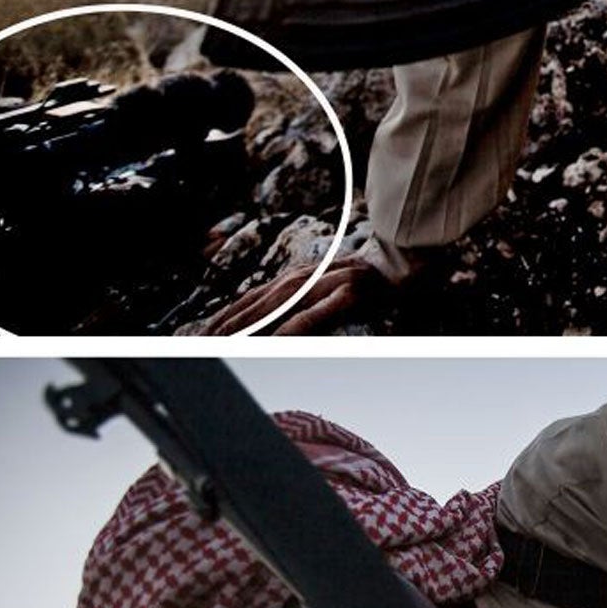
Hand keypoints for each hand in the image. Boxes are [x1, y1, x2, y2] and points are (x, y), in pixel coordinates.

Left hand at [198, 254, 392, 335]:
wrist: (405, 264)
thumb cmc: (366, 282)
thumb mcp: (325, 289)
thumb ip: (300, 304)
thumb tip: (274, 327)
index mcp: (297, 278)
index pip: (252, 298)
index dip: (226, 315)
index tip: (203, 334)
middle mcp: (306, 277)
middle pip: (256, 302)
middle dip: (227, 323)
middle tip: (201, 342)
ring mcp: (326, 284)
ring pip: (276, 307)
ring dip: (248, 325)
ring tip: (224, 342)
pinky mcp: (347, 295)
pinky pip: (313, 315)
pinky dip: (290, 328)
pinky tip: (273, 341)